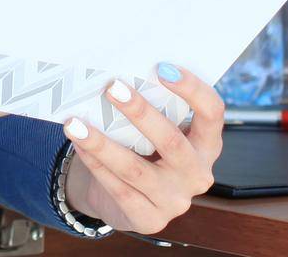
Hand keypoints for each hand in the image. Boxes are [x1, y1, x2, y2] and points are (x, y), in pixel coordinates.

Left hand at [61, 63, 223, 236]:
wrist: (130, 200)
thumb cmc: (146, 151)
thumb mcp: (158, 133)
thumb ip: (155, 109)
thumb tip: (121, 75)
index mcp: (207, 145)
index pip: (212, 113)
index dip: (193, 89)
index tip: (163, 67)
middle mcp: (197, 174)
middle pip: (172, 141)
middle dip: (140, 112)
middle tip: (113, 87)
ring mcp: (175, 201)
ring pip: (135, 168)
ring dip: (101, 143)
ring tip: (75, 123)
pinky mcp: (149, 220)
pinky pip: (118, 188)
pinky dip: (95, 164)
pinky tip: (79, 146)